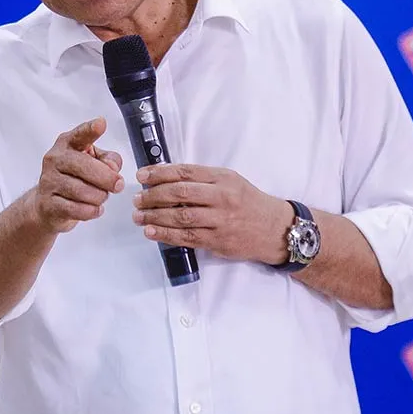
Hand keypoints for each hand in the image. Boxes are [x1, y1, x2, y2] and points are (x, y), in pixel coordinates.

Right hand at [26, 117, 123, 233]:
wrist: (48, 205)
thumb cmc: (74, 178)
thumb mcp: (93, 162)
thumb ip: (108, 160)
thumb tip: (113, 167)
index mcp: (67, 144)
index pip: (79, 135)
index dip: (90, 130)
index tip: (101, 124)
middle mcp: (55, 159)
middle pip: (84, 166)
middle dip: (106, 177)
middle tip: (117, 185)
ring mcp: (49, 182)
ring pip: (82, 190)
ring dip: (99, 196)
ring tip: (101, 197)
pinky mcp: (49, 204)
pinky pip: (76, 209)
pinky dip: (91, 211)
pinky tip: (95, 209)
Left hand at [132, 164, 292, 264]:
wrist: (275, 229)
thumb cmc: (248, 202)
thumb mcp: (229, 181)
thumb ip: (202, 179)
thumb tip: (165, 179)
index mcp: (223, 178)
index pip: (185, 172)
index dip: (159, 173)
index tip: (141, 175)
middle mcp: (222, 197)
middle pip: (179, 193)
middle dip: (153, 195)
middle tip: (137, 199)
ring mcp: (220, 220)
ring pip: (180, 216)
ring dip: (154, 216)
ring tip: (139, 216)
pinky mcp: (218, 241)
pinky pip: (186, 237)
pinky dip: (165, 234)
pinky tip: (151, 231)